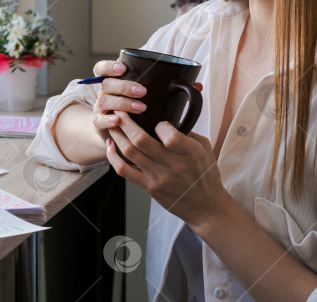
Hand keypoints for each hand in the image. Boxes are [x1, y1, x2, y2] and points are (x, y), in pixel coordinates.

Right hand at [89, 60, 147, 143]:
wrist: (122, 133)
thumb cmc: (137, 110)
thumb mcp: (143, 95)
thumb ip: (155, 86)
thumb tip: (187, 83)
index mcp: (111, 81)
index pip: (102, 69)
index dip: (109, 66)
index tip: (123, 68)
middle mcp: (103, 92)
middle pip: (106, 84)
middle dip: (124, 86)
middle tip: (143, 91)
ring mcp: (100, 108)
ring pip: (105, 100)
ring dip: (123, 103)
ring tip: (141, 108)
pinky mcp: (98, 124)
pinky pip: (99, 120)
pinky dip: (107, 120)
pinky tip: (117, 120)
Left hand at [105, 111, 230, 229]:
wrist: (206, 207)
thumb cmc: (205, 174)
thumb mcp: (204, 149)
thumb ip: (186, 133)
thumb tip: (166, 118)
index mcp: (190, 153)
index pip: (169, 135)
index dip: (159, 124)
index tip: (156, 121)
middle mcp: (174, 165)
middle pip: (141, 140)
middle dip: (126, 121)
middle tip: (119, 110)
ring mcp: (159, 177)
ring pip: (129, 152)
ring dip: (117, 134)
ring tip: (112, 123)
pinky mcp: (149, 188)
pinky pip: (124, 171)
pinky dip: (113, 156)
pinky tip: (111, 146)